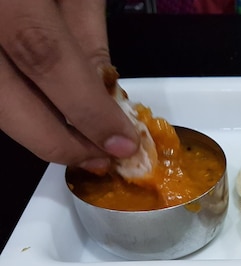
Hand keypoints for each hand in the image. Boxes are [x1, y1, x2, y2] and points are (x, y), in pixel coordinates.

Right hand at [0, 0, 138, 172]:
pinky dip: (13, 102)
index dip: (86, 108)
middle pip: (1, 98)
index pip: (45, 57)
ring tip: (73, 142)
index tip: (121, 142)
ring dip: (30, 128)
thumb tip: (104, 86)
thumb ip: (83, 25)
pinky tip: (41, 111)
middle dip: (54, 140)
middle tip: (97, 158)